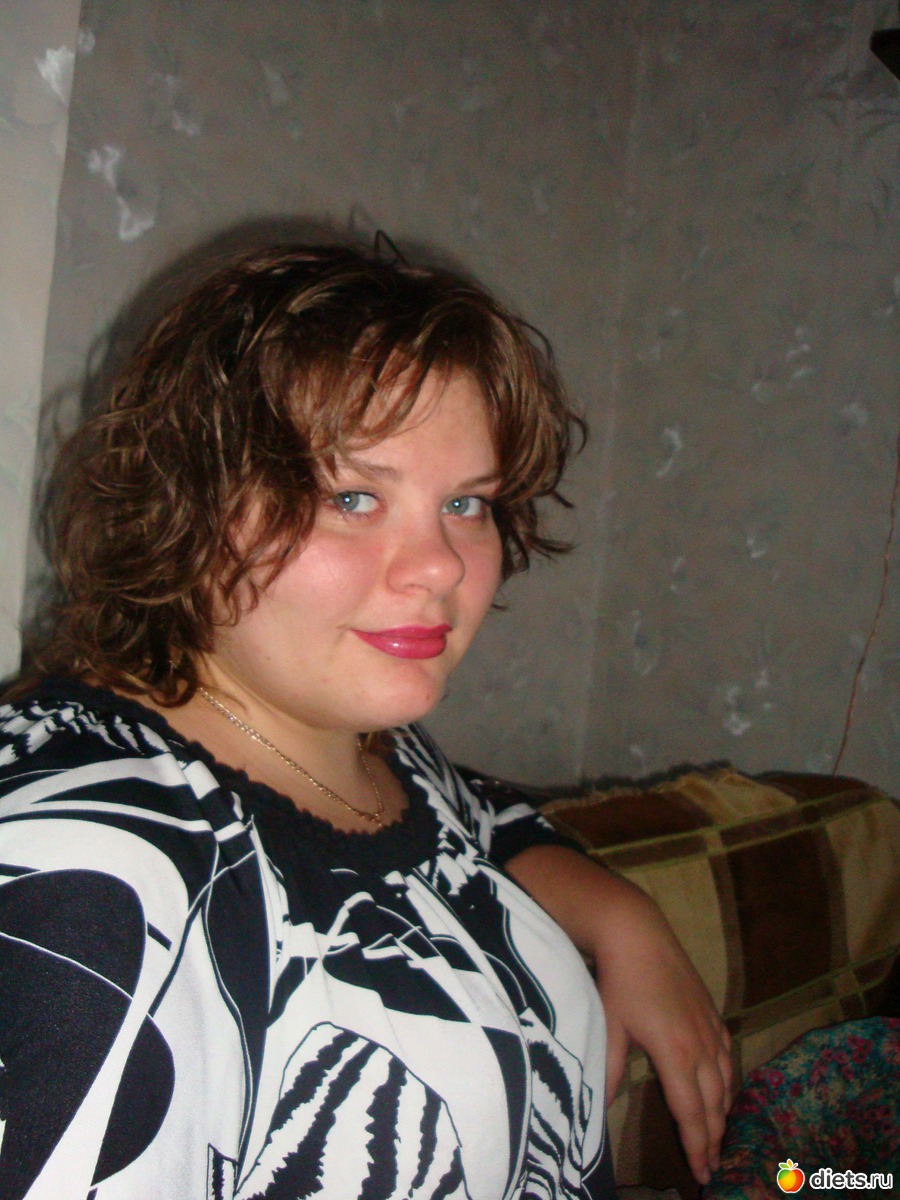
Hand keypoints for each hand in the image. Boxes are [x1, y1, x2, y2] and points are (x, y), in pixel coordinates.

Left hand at [592, 883, 731, 1184]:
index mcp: (675, 1055)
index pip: (691, 1113)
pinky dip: (727, 1078)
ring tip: (719, 1135)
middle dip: (715, 1138)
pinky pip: (727, 1054)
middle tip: (713, 1165)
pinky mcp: (711, 1010)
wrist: (637, 931)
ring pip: (725, 1080)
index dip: (698, 1146)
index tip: (704, 1172)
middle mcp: (700, 1045)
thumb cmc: (619, 980)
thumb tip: (601, 1106)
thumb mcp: (609, 1027)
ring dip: (723, 1111)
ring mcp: (710, 1026)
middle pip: (714, 1104)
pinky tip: (723, 1086)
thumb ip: (610, 1070)